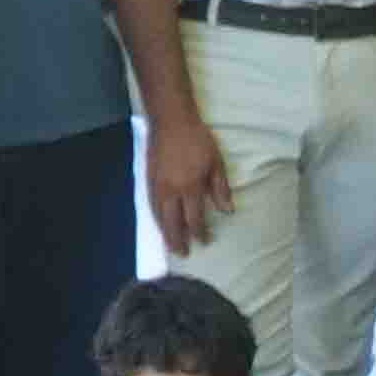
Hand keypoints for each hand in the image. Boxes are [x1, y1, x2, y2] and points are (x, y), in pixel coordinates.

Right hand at [143, 110, 231, 253]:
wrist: (171, 121)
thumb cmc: (198, 140)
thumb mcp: (216, 163)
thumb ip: (220, 189)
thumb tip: (227, 211)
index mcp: (190, 187)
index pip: (194, 218)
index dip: (199, 232)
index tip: (204, 241)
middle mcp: (171, 191)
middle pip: (173, 222)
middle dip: (178, 240)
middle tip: (182, 254)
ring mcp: (157, 186)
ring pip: (159, 216)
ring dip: (164, 233)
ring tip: (170, 246)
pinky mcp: (148, 179)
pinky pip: (151, 206)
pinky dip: (155, 219)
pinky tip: (159, 223)